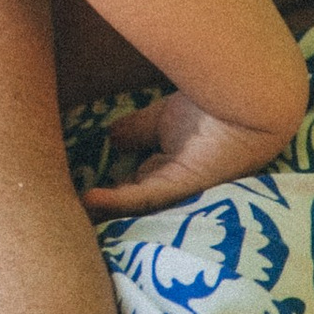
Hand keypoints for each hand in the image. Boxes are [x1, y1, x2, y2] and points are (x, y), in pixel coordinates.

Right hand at [80, 91, 291, 215]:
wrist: (248, 95)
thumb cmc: (213, 103)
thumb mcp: (164, 119)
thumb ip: (136, 130)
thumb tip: (109, 138)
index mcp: (170, 166)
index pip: (133, 186)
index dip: (108, 193)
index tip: (76, 196)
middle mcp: (173, 181)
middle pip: (131, 202)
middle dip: (102, 212)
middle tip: (65, 216)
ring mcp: (179, 185)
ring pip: (135, 207)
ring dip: (104, 214)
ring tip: (69, 218)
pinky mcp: (184, 183)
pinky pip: (145, 197)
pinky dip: (117, 201)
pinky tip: (89, 200)